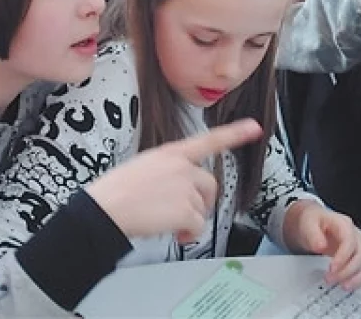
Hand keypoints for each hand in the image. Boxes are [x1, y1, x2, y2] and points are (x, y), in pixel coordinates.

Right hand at [85, 119, 262, 243]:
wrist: (106, 208)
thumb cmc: (116, 191)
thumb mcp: (142, 169)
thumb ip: (167, 172)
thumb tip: (178, 191)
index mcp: (170, 153)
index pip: (208, 140)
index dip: (233, 134)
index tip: (253, 127)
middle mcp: (181, 166)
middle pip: (209, 184)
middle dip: (203, 201)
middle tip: (186, 214)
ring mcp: (185, 187)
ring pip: (202, 207)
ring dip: (191, 220)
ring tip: (169, 223)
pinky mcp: (187, 209)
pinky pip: (199, 225)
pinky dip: (191, 234)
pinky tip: (177, 233)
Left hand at [284, 202, 360, 289]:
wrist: (312, 225)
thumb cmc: (311, 223)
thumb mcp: (307, 225)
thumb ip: (313, 235)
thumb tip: (320, 246)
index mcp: (343, 224)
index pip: (349, 241)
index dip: (343, 257)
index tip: (332, 268)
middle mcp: (355, 234)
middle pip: (360, 254)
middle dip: (347, 270)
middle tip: (331, 279)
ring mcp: (359, 245)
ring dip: (357, 277)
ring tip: (343, 285)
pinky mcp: (359, 255)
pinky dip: (360, 279)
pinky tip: (349, 284)